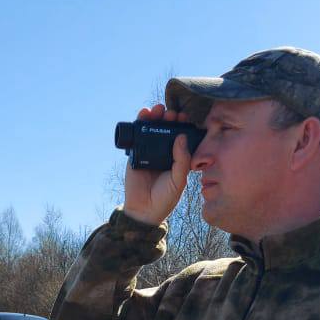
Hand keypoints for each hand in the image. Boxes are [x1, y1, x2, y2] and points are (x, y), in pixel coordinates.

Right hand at [122, 103, 193, 226]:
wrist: (144, 210)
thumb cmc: (165, 198)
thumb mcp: (179, 180)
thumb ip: (181, 160)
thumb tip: (180, 136)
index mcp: (176, 157)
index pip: (180, 136)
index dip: (182, 125)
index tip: (185, 117)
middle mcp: (163, 152)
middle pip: (165, 129)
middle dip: (169, 118)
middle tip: (172, 113)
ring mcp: (148, 151)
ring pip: (151, 129)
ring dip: (154, 116)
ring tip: (158, 109)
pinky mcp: (135, 153)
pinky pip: (136, 136)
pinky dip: (139, 123)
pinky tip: (143, 114)